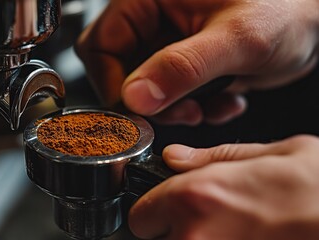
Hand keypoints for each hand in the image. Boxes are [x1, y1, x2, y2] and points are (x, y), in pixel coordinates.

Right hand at [76, 0, 318, 124]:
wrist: (316, 24)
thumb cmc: (286, 7)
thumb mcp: (236, 37)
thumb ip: (184, 66)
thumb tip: (137, 97)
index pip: (100, 45)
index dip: (112, 82)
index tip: (139, 107)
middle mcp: (154, 20)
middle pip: (120, 73)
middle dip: (150, 103)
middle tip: (183, 111)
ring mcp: (168, 45)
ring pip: (146, 91)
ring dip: (176, 109)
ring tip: (210, 106)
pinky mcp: (184, 67)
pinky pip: (170, 98)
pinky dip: (194, 108)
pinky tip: (224, 100)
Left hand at [128, 135, 318, 239]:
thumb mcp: (276, 154)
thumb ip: (214, 158)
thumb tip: (175, 158)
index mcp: (198, 197)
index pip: (141, 216)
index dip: (155, 212)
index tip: (169, 213)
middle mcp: (195, 239)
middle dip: (174, 233)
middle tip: (212, 225)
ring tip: (233, 234)